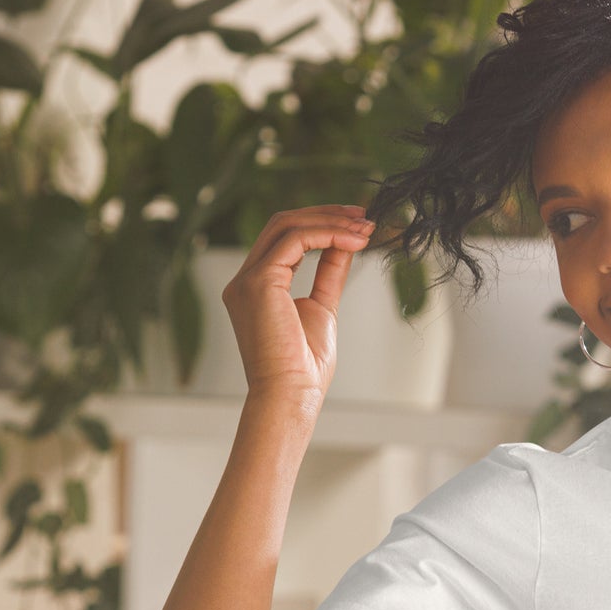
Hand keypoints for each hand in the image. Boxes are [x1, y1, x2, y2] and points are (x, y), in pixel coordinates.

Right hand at [220, 203, 376, 404]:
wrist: (291, 395)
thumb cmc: (304, 367)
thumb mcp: (322, 308)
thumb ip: (328, 274)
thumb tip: (346, 244)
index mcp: (257, 287)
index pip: (285, 239)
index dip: (322, 225)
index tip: (357, 224)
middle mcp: (245, 279)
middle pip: (283, 224)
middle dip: (326, 215)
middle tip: (364, 215)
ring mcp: (247, 279)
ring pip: (287, 226)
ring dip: (331, 221)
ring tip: (365, 226)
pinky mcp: (258, 282)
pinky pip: (294, 240)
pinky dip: (327, 235)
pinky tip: (354, 240)